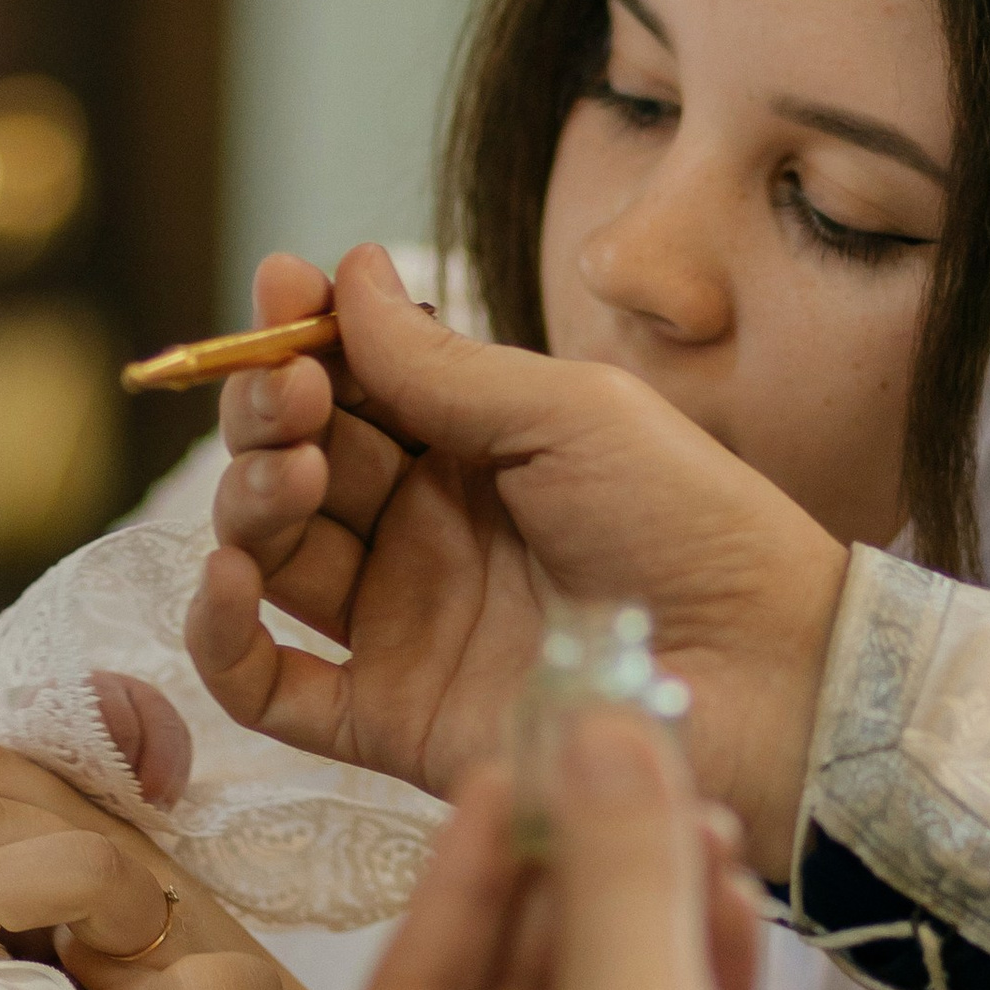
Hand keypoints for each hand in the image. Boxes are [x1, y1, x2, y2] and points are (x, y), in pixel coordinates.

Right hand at [188, 245, 851, 876]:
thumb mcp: (567, 415)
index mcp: (464, 453)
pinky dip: (222, 634)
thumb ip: (441, 365)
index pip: (345, 387)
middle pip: (291, 467)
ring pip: (269, 560)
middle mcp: (417, 537)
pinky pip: (268, 687)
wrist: (767, 672)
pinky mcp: (387, 719)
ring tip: (295, 472)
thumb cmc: (692, 525)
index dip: (299, 335)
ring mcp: (398, 627)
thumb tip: (344, 270)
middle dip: (268, 416)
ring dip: (249, 502)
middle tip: (296, 396)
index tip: (279, 283)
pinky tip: (231, 578)